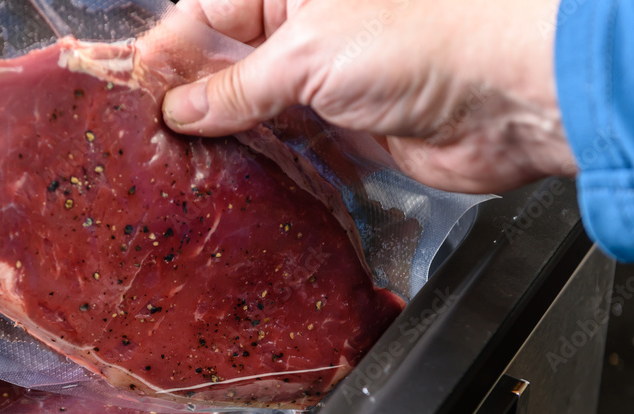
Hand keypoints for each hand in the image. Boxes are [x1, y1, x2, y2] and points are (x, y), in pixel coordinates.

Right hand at [162, 0, 576, 192]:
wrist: (506, 99)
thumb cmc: (419, 43)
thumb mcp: (308, 53)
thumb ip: (238, 86)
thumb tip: (182, 109)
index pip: (206, 14)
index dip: (164, 52)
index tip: (127, 92)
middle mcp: (304, 30)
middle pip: (224, 62)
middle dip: (186, 97)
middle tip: (141, 137)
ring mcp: (323, 81)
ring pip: (252, 107)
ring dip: (217, 135)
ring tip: (170, 164)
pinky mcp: (343, 130)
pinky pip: (286, 144)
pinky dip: (257, 161)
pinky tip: (222, 177)